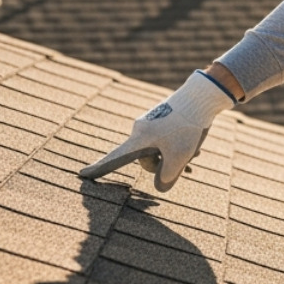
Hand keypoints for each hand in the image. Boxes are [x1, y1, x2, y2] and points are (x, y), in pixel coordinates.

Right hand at [79, 71, 234, 191]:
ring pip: (160, 150)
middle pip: (146, 159)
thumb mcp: (180, 158)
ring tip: (195, 151)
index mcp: (138, 140)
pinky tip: (196, 146)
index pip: (114, 159)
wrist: (202, 97)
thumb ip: (167, 177)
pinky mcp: (162, 119)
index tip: (82, 175)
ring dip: (176, 155)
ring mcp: (151, 124)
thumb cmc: (188, 127)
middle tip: (188, 162)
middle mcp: (140, 131)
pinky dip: (179, 147)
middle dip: (166, 165)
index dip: (98, 169)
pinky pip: (167, 140)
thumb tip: (160, 187)